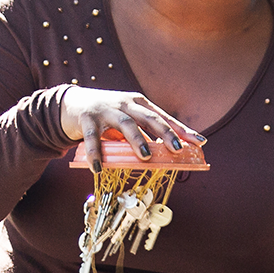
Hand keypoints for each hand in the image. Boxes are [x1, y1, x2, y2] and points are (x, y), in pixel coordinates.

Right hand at [60, 86, 202, 159]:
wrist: (73, 103)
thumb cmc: (108, 116)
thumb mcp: (129, 120)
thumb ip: (145, 134)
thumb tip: (169, 155)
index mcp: (139, 104)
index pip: (164, 117)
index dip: (182, 130)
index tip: (199, 142)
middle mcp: (125, 104)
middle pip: (149, 118)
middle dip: (165, 133)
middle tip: (177, 149)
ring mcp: (106, 110)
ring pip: (126, 124)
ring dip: (137, 139)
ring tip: (146, 156)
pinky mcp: (87, 119)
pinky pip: (92, 138)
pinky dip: (95, 153)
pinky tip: (98, 169)